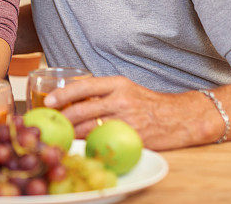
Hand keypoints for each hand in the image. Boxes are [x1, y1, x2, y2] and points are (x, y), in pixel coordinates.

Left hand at [44, 76, 217, 149]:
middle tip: (51, 124)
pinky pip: (106, 142)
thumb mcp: (126, 89)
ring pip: (91, 128)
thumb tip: (72, 97)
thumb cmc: (149, 103)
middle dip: (63, 118)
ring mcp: (127, 120)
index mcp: (118, 84)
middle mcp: (121, 100)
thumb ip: (102, 92)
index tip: (49, 102)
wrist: (181, 117)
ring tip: (62, 136)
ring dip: (73, 134)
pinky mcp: (133, 138)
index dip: (64, 94)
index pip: (84, 86)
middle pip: (83, 109)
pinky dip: (92, 145)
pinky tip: (84, 146)